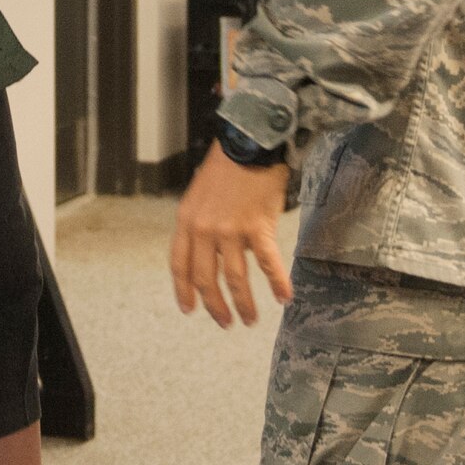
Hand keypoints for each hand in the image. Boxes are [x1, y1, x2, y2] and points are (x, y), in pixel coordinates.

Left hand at [170, 143, 292, 328]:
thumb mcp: (200, 193)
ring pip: (235, 279)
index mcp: (186, 221)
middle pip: (206, 279)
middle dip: (215, 306)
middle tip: (225, 323)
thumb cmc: (227, 164)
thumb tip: (212, 251)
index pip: (179, 265)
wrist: (249, 140)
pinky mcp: (257, 227)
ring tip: (251, 320)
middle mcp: (204, 229)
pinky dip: (277, 283)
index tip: (189, 309)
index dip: (183, 291)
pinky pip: (268, 264)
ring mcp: (230, 230)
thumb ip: (200, 223)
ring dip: (243, 304)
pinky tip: (285, 298)